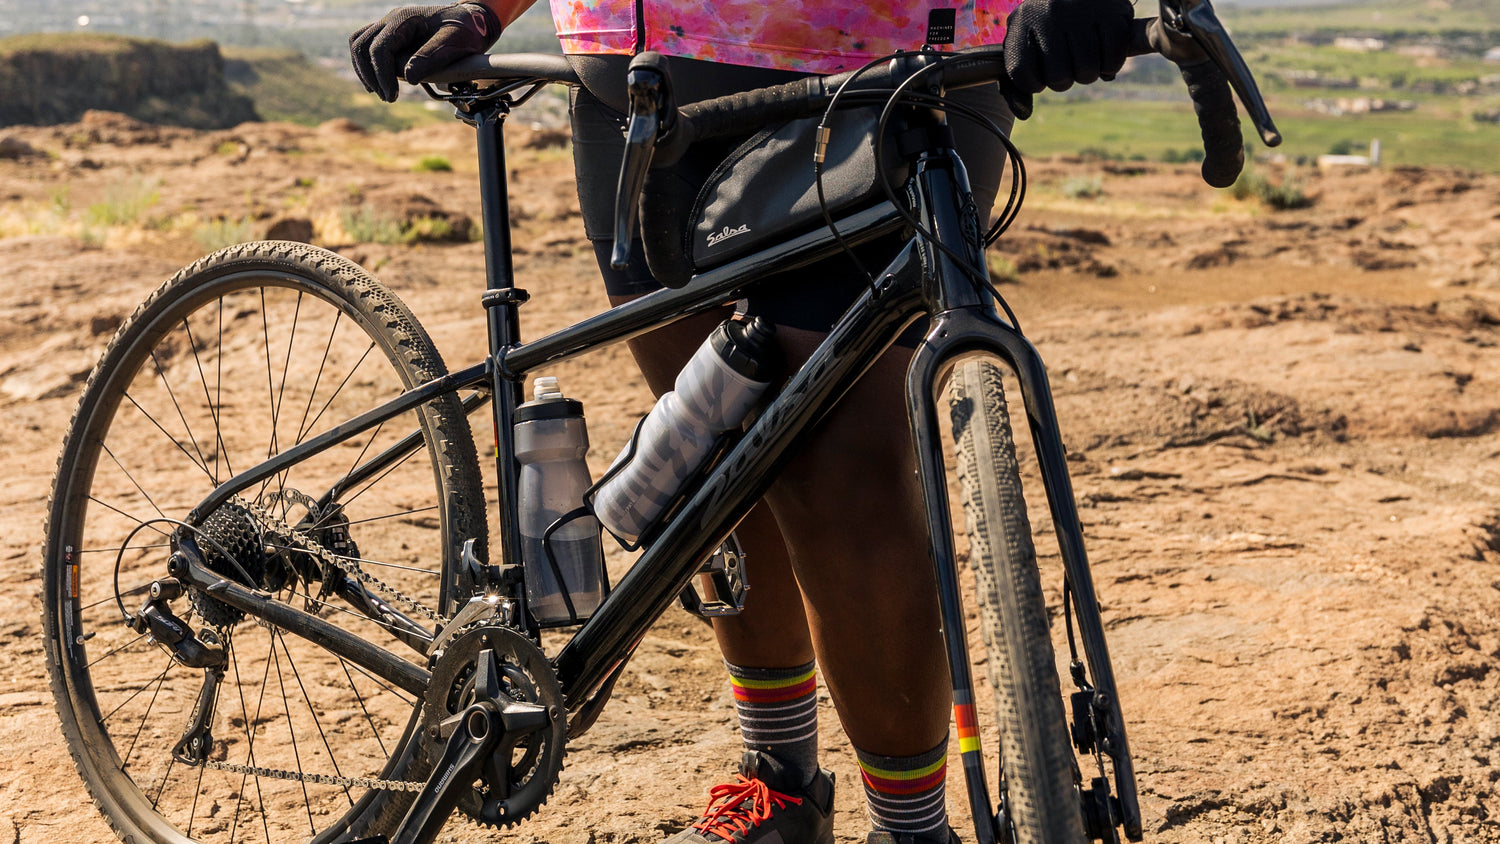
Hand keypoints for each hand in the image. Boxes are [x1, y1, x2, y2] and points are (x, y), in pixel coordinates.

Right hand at [350, 3, 501, 101]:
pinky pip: (368, 47)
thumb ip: (430, 58)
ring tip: (381, 93)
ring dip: (365, 71)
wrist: (472, 22)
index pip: (379, 48)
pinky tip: (379, 84)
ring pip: (360, 44)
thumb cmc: (466, 30)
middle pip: (362, 45)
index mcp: (404, 19)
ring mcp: (390, 27)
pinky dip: (369, 65)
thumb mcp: (453, 44)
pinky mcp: (393, 37)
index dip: (382, 75)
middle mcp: (392, 20)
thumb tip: (407, 78)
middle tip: (388, 97)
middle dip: (371, 75)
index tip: (392, 95)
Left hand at [1001, 0, 1134, 118]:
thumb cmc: (1049, 22)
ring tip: (1085, 56)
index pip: (1021, 74)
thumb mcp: (1027, 42)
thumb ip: (1019, 80)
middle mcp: (1049, 14)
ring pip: (1087, 72)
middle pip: (1058, 78)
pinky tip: (1104, 53)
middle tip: (1068, 61)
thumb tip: (1024, 114)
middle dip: (1065, 78)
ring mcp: (1081, 12)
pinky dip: (1111, 65)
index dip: (1034, 83)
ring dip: (1088, 73)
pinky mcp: (1113, 12)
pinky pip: (1113, 59)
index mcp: (1022, 21)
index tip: (1041, 72)